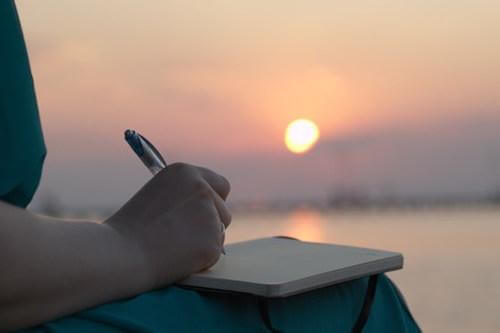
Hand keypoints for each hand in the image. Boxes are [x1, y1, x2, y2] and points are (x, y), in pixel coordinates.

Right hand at [105, 163, 230, 288]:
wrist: (119, 254)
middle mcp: (202, 188)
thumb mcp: (157, 196)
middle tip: (184, 236)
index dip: (214, 202)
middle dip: (211, 224)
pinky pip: (214, 253)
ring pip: (219, 233)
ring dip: (204, 242)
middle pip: (223, 210)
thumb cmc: (130, 230)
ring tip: (173, 246)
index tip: (206, 214)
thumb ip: (183, 197)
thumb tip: (206, 210)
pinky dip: (200, 259)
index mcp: (185, 172)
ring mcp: (209, 214)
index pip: (220, 185)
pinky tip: (176, 258)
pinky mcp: (212, 241)